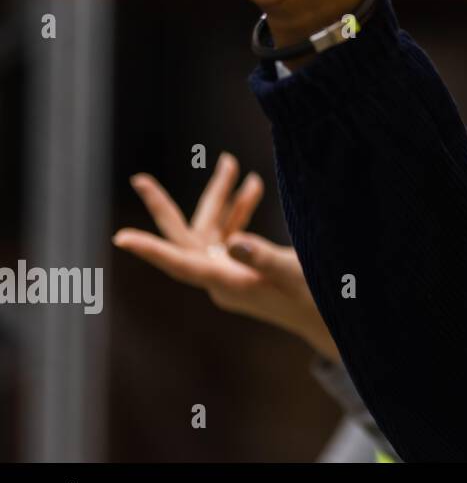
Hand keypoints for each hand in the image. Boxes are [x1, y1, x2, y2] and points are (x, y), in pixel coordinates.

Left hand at [113, 152, 338, 361]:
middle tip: (139, 179)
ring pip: (211, 229)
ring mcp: (231, 271)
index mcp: (228, 283)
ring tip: (231, 163)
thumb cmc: (314, 300)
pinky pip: (232, 233)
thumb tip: (232, 241)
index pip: (181, 263)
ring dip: (221, 199)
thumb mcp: (293, 274)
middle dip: (167, 206)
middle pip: (187, 236)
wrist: (328, 319)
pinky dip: (240, 211)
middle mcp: (221, 277)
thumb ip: (263, 257)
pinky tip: (254, 187)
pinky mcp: (244, 266)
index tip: (121, 238)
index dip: (151, 250)